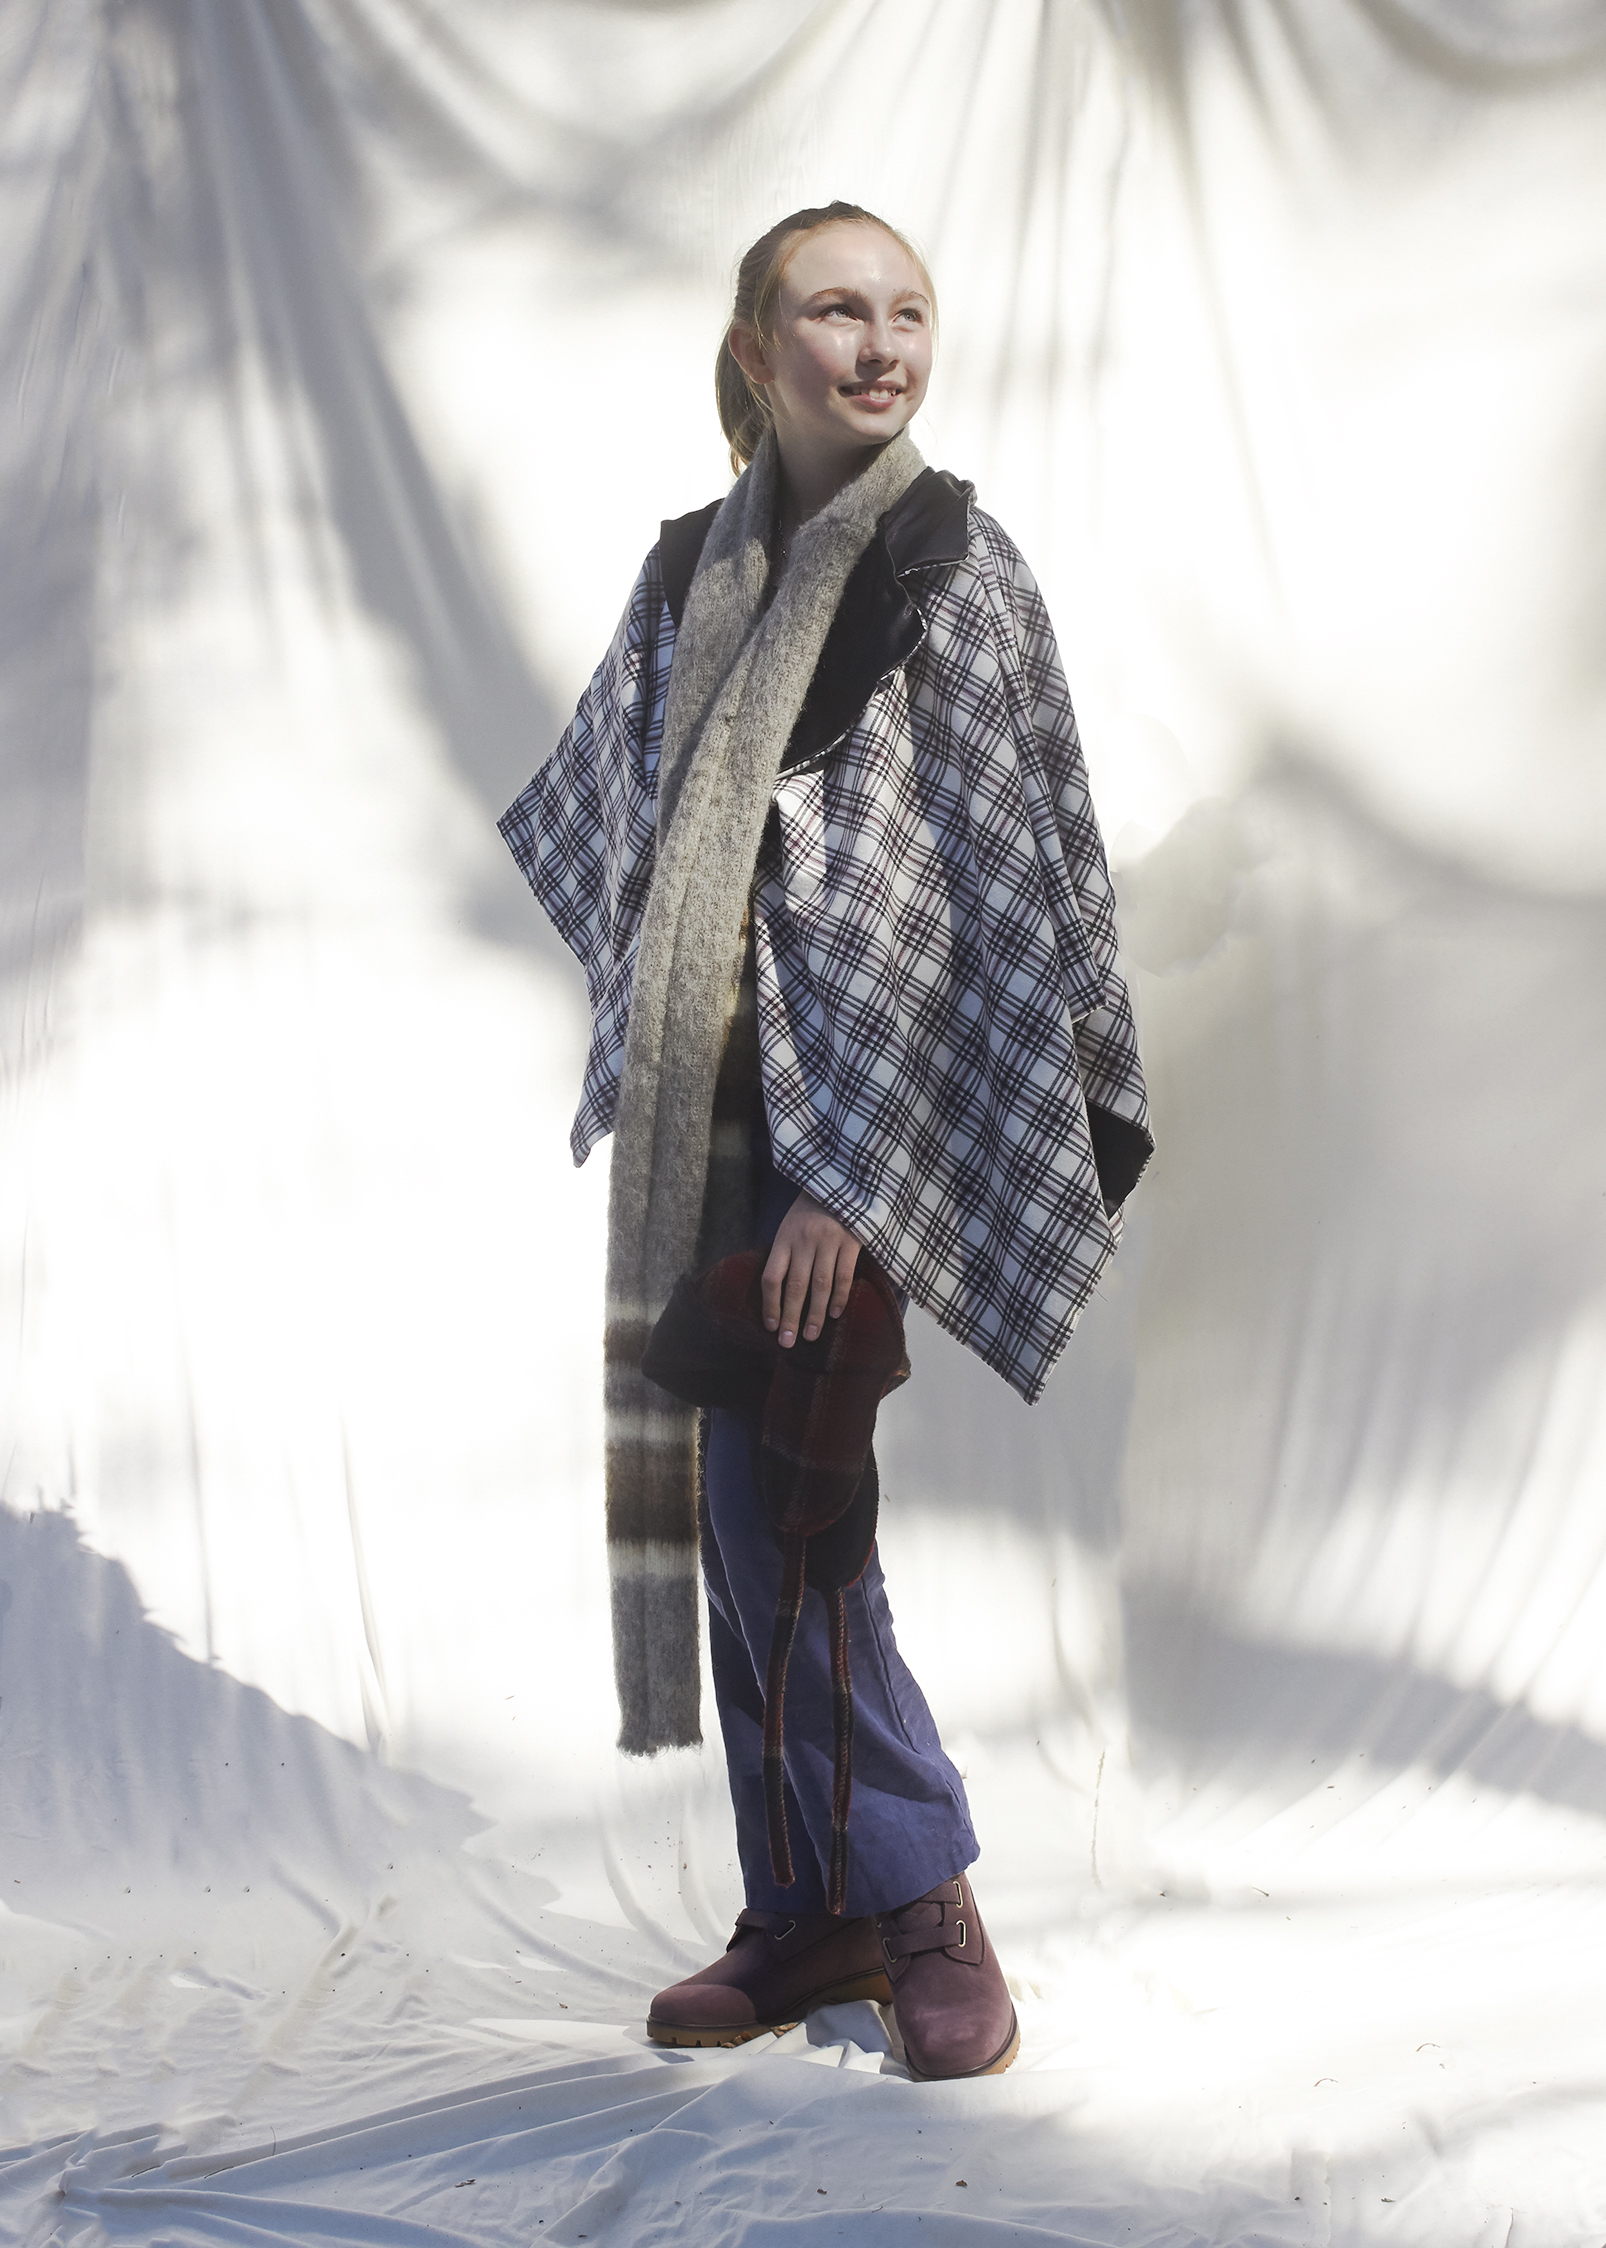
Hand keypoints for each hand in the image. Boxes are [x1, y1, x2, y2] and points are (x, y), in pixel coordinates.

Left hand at [762, 1191, 861, 1347]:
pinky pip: (844, 1275)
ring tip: (812, 1336)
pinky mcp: (851, 1241)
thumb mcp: (791, 1225)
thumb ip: (787, 1253)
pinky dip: (839, 1297)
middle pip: (795, 1286)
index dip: (770, 1304)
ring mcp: (828, 1241)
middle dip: (790, 1317)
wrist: (842, 1180)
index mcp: (784, 1237)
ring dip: (815, 1314)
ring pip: (820, 1285)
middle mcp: (804, 1241)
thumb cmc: (812, 1209)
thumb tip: (780, 1293)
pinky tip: (834, 1314)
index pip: (772, 1277)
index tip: (770, 1327)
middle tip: (787, 1343)